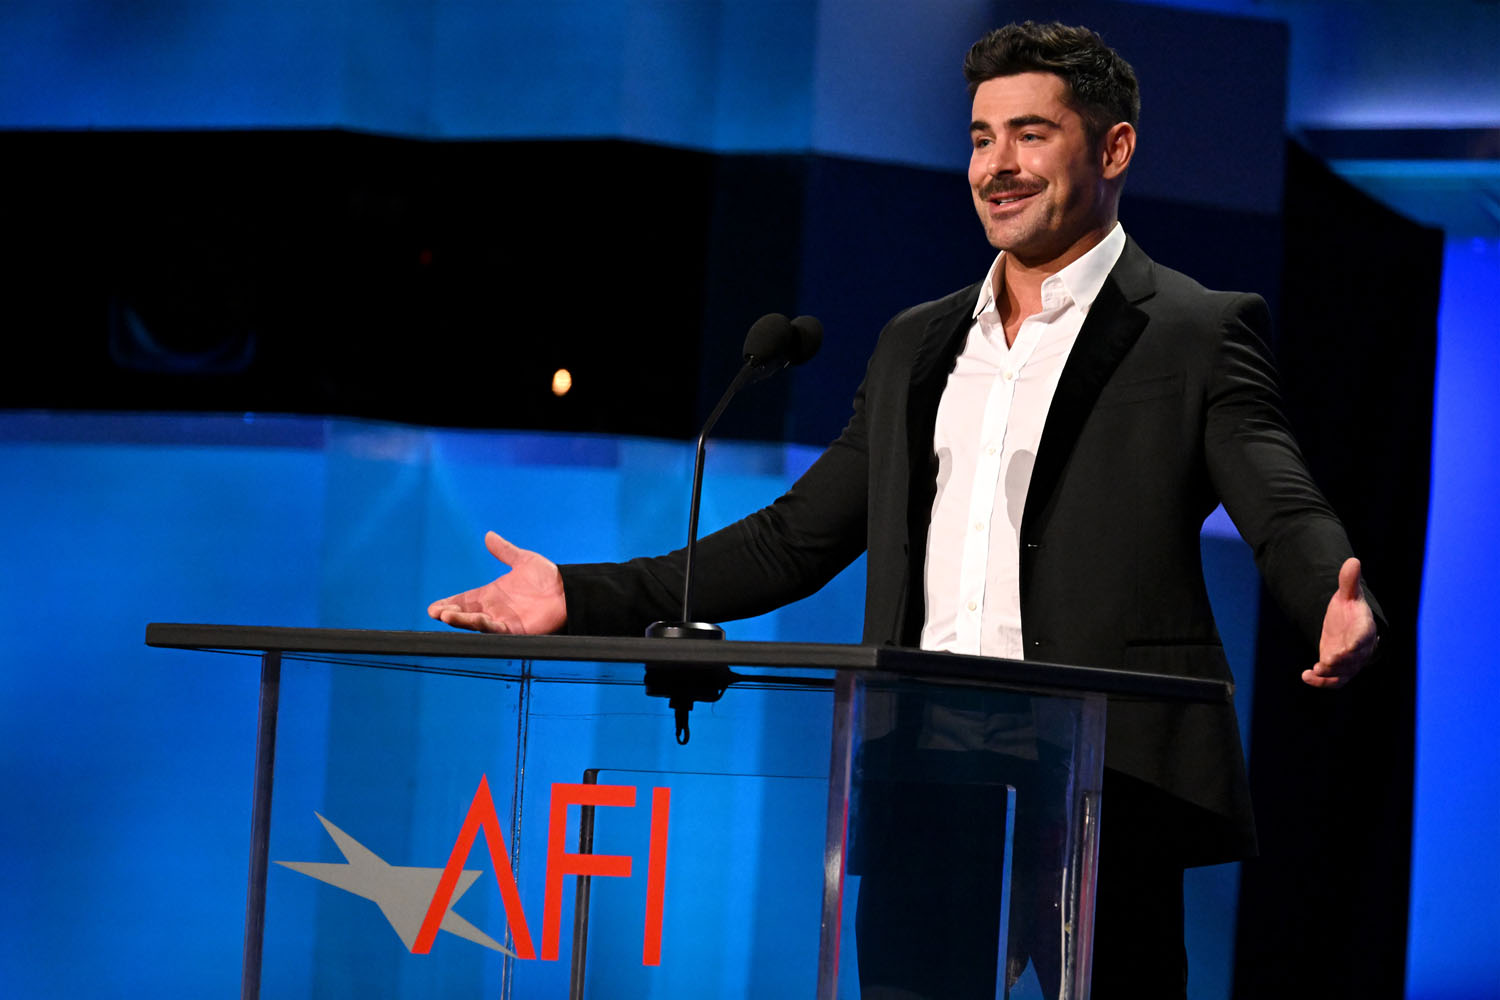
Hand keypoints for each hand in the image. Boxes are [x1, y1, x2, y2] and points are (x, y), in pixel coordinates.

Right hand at [427, 531, 566, 634]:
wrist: (569, 589)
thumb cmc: (548, 577)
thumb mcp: (522, 560)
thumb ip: (505, 551)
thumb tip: (489, 536)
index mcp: (492, 595)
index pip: (465, 601)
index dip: (450, 604)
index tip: (434, 608)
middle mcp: (495, 610)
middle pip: (466, 614)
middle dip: (450, 614)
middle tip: (436, 612)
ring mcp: (504, 621)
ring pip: (476, 623)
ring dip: (461, 620)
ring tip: (445, 615)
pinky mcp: (516, 630)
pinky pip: (495, 629)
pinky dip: (483, 625)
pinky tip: (474, 619)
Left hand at [1303, 557, 1377, 688]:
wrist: (1348, 625)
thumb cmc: (1350, 610)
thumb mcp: (1349, 595)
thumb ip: (1349, 581)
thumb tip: (1353, 560)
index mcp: (1365, 630)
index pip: (1364, 638)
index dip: (1356, 644)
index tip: (1345, 648)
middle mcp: (1360, 649)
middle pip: (1354, 659)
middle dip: (1341, 662)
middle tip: (1325, 662)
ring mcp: (1349, 662)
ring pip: (1343, 673)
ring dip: (1329, 674)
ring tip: (1314, 671)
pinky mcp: (1338, 669)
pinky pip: (1333, 680)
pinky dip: (1321, 681)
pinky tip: (1305, 675)